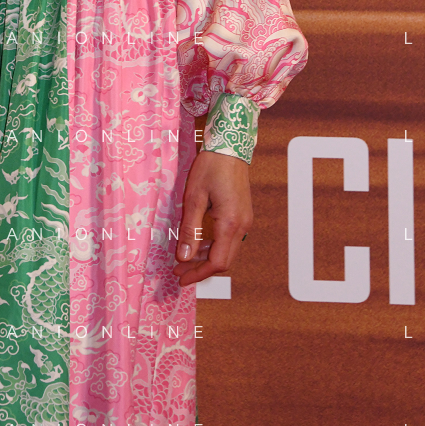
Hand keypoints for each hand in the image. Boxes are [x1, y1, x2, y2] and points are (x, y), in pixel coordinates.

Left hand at [173, 150, 252, 286]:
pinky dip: (214, 247)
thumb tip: (183, 257)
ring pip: (227, 251)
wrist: (230, 148)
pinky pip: (229, 240)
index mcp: (230, 223)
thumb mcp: (194, 197)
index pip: (217, 262)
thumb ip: (189, 229)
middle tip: (179, 270)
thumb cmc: (211, 167)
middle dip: (201, 269)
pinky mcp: (243, 215)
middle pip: (224, 261)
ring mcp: (245, 221)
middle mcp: (242, 226)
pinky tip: (198, 244)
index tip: (181, 278)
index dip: (198, 274)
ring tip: (184, 258)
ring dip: (207, 258)